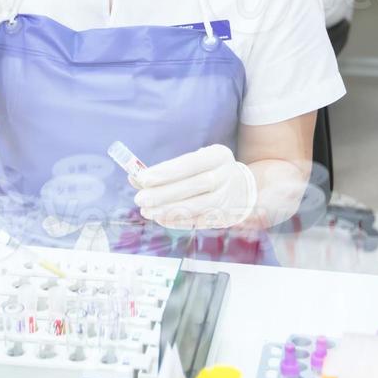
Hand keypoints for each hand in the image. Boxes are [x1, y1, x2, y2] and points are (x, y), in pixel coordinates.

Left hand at [130, 144, 257, 230]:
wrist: (242, 187)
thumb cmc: (209, 170)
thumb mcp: (195, 160)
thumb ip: (167, 169)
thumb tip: (135, 178)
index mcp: (219, 155)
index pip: (190, 163)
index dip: (166, 172)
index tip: (142, 178)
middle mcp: (226, 176)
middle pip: (194, 186)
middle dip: (163, 194)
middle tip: (140, 198)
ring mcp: (227, 198)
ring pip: (197, 206)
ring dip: (168, 210)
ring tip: (147, 211)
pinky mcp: (224, 216)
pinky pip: (198, 221)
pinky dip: (177, 221)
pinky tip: (160, 218)